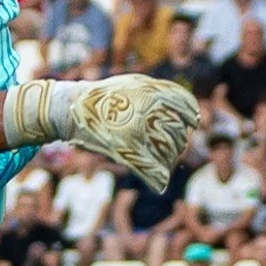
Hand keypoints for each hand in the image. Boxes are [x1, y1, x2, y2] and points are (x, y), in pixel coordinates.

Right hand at [63, 76, 201, 194]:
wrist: (71, 108)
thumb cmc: (102, 96)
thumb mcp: (132, 84)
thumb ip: (158, 92)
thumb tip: (186, 109)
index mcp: (151, 93)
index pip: (183, 105)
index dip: (191, 115)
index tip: (194, 123)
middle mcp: (147, 111)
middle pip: (176, 132)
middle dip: (177, 142)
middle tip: (174, 146)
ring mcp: (137, 130)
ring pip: (166, 151)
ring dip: (168, 160)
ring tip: (162, 161)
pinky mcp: (126, 148)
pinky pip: (151, 168)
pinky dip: (158, 178)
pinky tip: (160, 182)